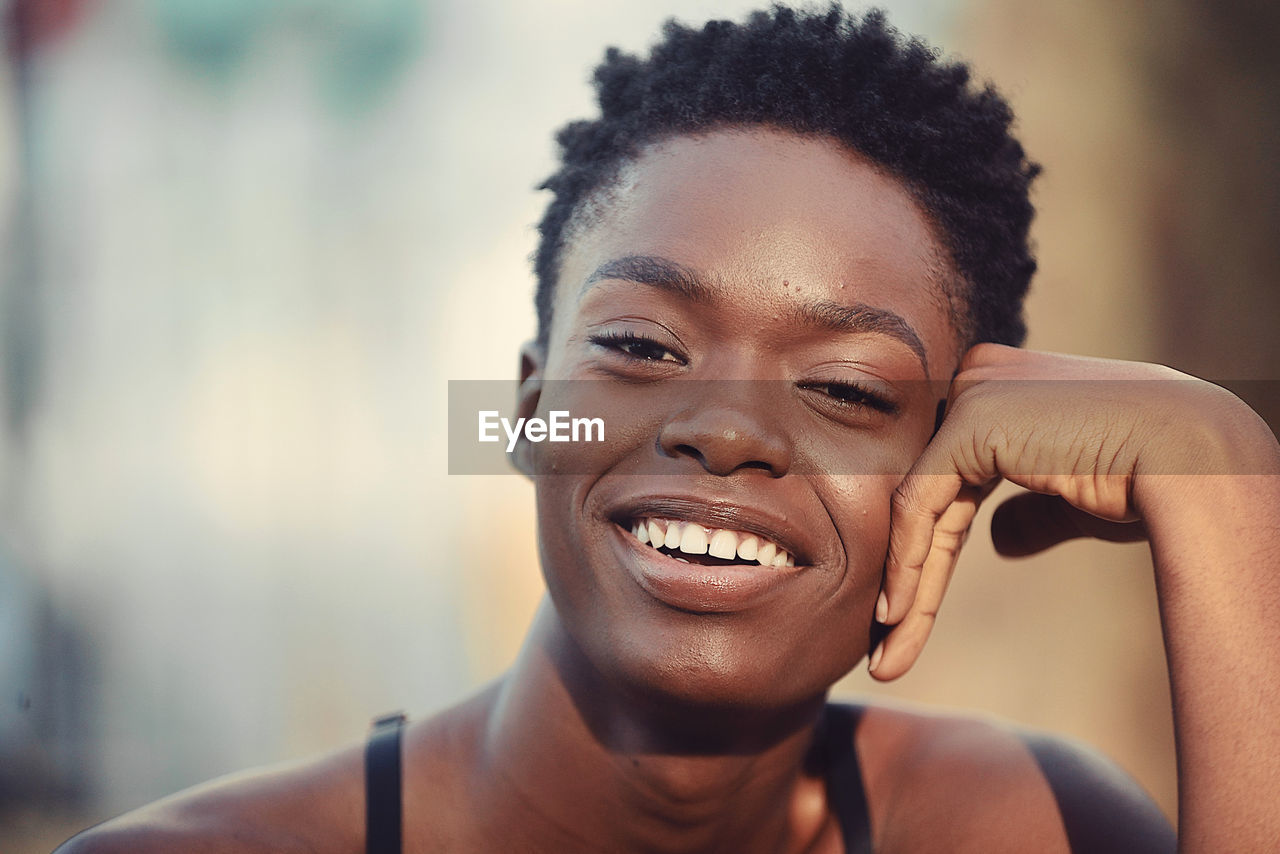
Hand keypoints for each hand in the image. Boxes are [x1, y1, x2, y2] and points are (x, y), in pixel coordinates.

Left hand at [869, 342, 1245, 679]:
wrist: (1197, 461)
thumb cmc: (1155, 479)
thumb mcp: (1078, 494)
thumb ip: (1035, 506)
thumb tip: (997, 537)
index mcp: (1007, 386)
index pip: (952, 481)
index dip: (930, 553)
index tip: (907, 619)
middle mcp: (982, 377)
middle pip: (929, 494)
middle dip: (907, 573)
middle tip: (885, 642)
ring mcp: (972, 391)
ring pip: (918, 506)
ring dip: (902, 585)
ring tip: (887, 654)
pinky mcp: (970, 418)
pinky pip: (921, 503)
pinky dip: (907, 563)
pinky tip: (898, 617)